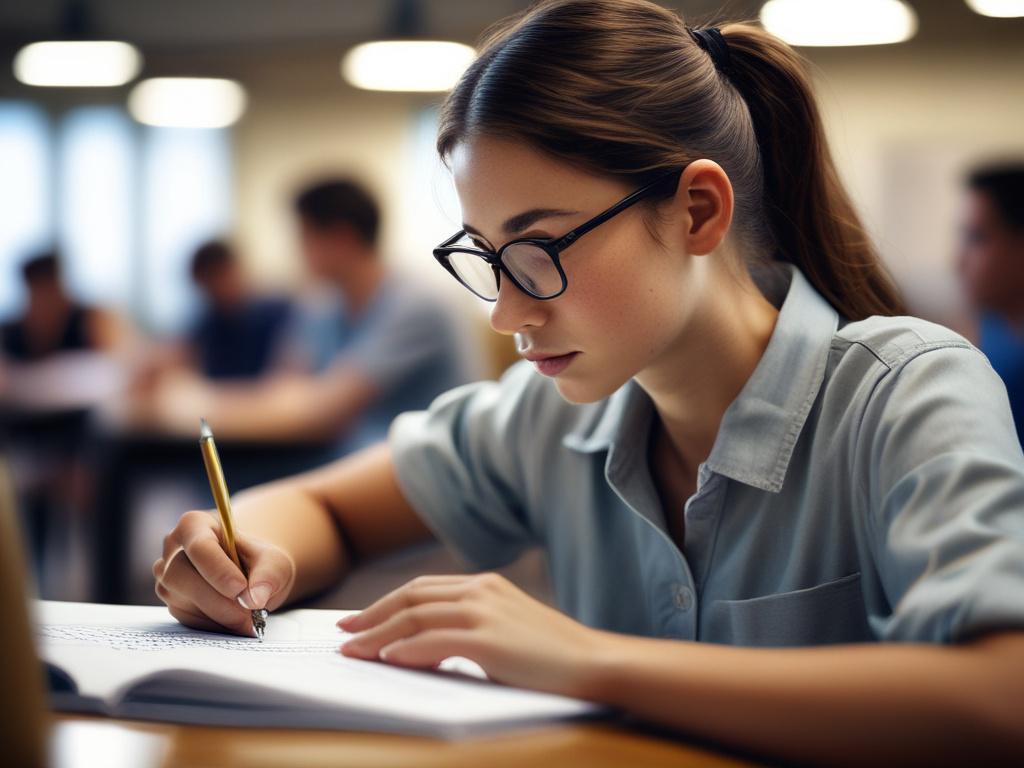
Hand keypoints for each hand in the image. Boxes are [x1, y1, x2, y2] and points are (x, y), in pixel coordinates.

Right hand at [154, 510, 295, 635]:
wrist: (252, 577)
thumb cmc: (259, 562)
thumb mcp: (274, 561)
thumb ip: (268, 575)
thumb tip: (255, 599)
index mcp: (195, 525)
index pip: (198, 546)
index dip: (218, 570)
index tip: (241, 588)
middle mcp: (174, 550)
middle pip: (181, 575)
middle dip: (217, 599)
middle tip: (249, 611)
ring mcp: (169, 579)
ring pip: (181, 601)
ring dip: (219, 615)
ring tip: (249, 618)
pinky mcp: (173, 603)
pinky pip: (187, 619)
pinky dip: (215, 625)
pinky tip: (235, 622)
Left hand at [338, 573, 606, 697]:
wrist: (593, 664)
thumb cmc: (551, 657)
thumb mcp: (507, 630)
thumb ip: (469, 629)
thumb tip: (423, 646)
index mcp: (484, 585)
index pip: (421, 589)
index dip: (384, 603)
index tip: (358, 620)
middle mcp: (480, 590)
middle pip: (410, 598)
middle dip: (371, 616)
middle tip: (343, 634)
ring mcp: (484, 612)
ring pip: (414, 617)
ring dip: (377, 636)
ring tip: (353, 652)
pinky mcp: (488, 640)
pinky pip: (432, 641)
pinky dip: (405, 650)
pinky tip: (387, 659)